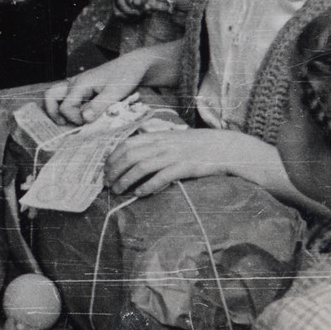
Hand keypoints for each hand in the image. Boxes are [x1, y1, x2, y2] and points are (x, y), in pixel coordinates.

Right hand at [41, 53, 148, 125]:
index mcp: (80, 84)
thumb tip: (84, 119)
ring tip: (69, 121)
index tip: (88, 122)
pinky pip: (67, 96)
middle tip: (64, 124)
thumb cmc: (126, 76)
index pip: (65, 106)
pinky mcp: (83, 86)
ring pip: (56, 95)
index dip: (74, 118)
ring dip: (58, 109)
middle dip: (53, 112)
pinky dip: (68, 106)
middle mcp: (74, 83)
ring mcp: (77, 83)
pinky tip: (80, 114)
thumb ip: (99, 105)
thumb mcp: (115, 92)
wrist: (134, 64)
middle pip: (50, 95)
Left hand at [104, 127, 262, 196]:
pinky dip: (148, 186)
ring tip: (118, 191)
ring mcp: (174, 155)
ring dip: (126, 180)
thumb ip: (154, 144)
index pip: (127, 145)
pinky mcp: (185, 167)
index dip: (112, 158)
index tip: (105, 171)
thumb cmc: (196, 145)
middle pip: (130, 156)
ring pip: (141, 167)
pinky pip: (162, 177)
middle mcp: (163, 144)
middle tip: (108, 184)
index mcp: (158, 136)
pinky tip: (140, 194)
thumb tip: (133, 155)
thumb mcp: (172, 139)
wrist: (224, 147)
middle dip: (114, 171)